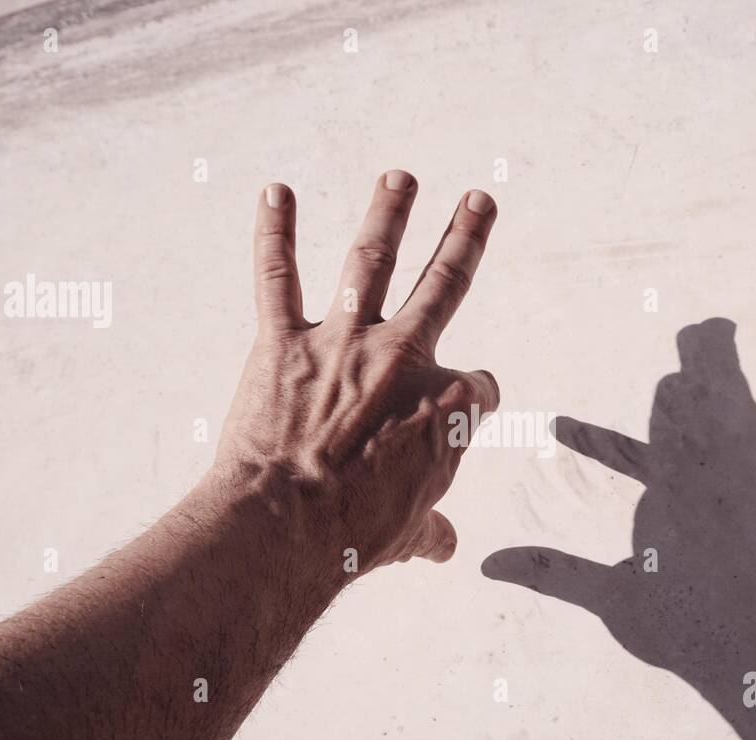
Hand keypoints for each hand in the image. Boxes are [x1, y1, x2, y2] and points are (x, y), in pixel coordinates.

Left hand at [214, 172, 499, 576]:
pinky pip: (278, 277)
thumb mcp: (405, 534)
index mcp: (448, 406)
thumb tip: (444, 545)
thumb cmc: (353, 536)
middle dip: (466, 238)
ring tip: (399, 177)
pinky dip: (274, 234)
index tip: (466, 415)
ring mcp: (345, 343)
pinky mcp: (284, 342)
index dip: (475, 403)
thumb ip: (428, 530)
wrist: (287, 527)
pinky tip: (275, 192)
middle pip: (447, 285)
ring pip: (373, 260)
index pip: (481, 389)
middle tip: (478, 201)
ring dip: (389, 213)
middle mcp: (404, 359)